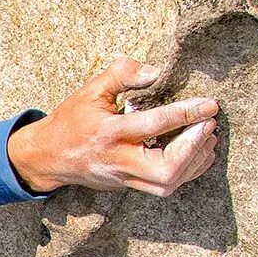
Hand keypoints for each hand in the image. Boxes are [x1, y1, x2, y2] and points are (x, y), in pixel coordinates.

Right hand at [8, 58, 219, 196]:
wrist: (47, 157)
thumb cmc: (70, 121)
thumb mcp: (90, 91)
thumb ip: (122, 75)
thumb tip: (156, 71)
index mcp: (109, 133)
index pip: (153, 125)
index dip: (186, 114)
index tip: (210, 105)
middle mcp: (118, 160)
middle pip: (165, 170)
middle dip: (194, 149)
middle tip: (209, 126)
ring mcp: (123, 178)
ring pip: (168, 184)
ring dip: (195, 162)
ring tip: (208, 137)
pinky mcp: (128, 186)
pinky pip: (164, 185)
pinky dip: (188, 170)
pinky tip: (198, 153)